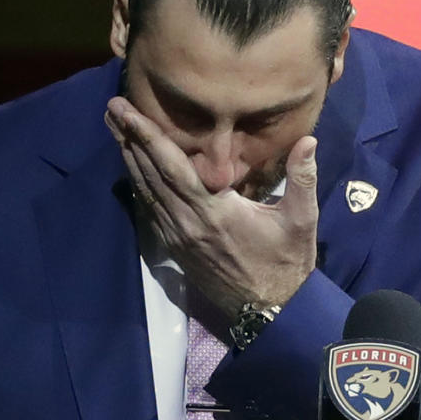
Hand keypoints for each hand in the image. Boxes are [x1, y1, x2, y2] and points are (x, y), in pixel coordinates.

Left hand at [105, 96, 318, 318]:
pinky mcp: (177, 249)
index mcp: (215, 212)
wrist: (271, 311)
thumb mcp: (301, 220)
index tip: (129, 113)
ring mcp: (179, 238)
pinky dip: (139, 186)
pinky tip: (131, 169)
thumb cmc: (287, 263)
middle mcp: (189, 224)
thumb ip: (302, 178)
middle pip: (151, 175)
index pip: (173, 168)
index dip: (149, 138)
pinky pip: (151, 212)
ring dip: (129, 160)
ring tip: (114, 130)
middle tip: (112, 108)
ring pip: (147, 193)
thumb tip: (308, 139)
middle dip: (130, 140)